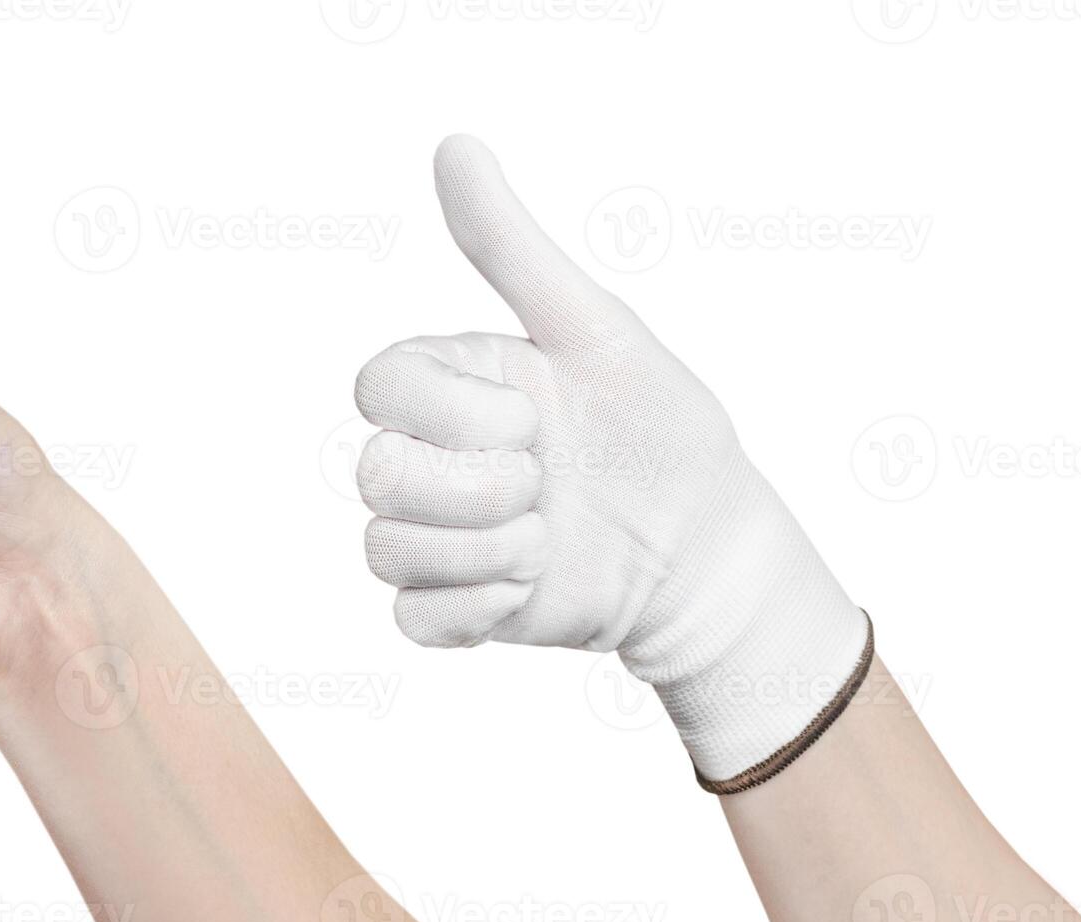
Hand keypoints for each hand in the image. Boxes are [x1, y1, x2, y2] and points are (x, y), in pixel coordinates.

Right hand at [354, 136, 867, 786]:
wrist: (707, 548)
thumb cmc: (659, 427)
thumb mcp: (593, 329)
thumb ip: (511, 249)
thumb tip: (454, 145)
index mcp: (454, 384)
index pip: (379, 388)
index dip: (455, 414)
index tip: (537, 417)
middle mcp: (433, 455)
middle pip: (374, 472)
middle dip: (474, 488)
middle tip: (546, 484)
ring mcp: (439, 534)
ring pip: (382, 547)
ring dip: (482, 551)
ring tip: (547, 539)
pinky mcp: (452, 606)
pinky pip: (407, 616)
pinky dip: (471, 609)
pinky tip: (529, 587)